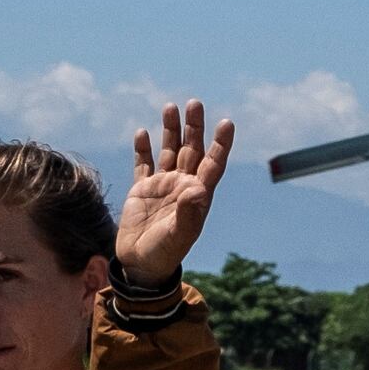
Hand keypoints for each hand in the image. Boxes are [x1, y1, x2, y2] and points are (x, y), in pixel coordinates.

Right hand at [115, 100, 235, 285]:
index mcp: (197, 195)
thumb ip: (188, 212)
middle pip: (191, 150)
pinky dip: (143, 149)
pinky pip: (143, 164)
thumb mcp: (179, 234)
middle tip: (195, 103)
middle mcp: (182, 186)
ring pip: (168, 151)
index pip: (213, 164)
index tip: (227, 123)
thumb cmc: (165, 253)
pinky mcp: (141, 190)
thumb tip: (198, 189)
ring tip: (170, 107)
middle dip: (194, 128)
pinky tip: (143, 132)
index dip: (220, 144)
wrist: (141, 265)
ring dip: (170, 130)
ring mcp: (162, 186)